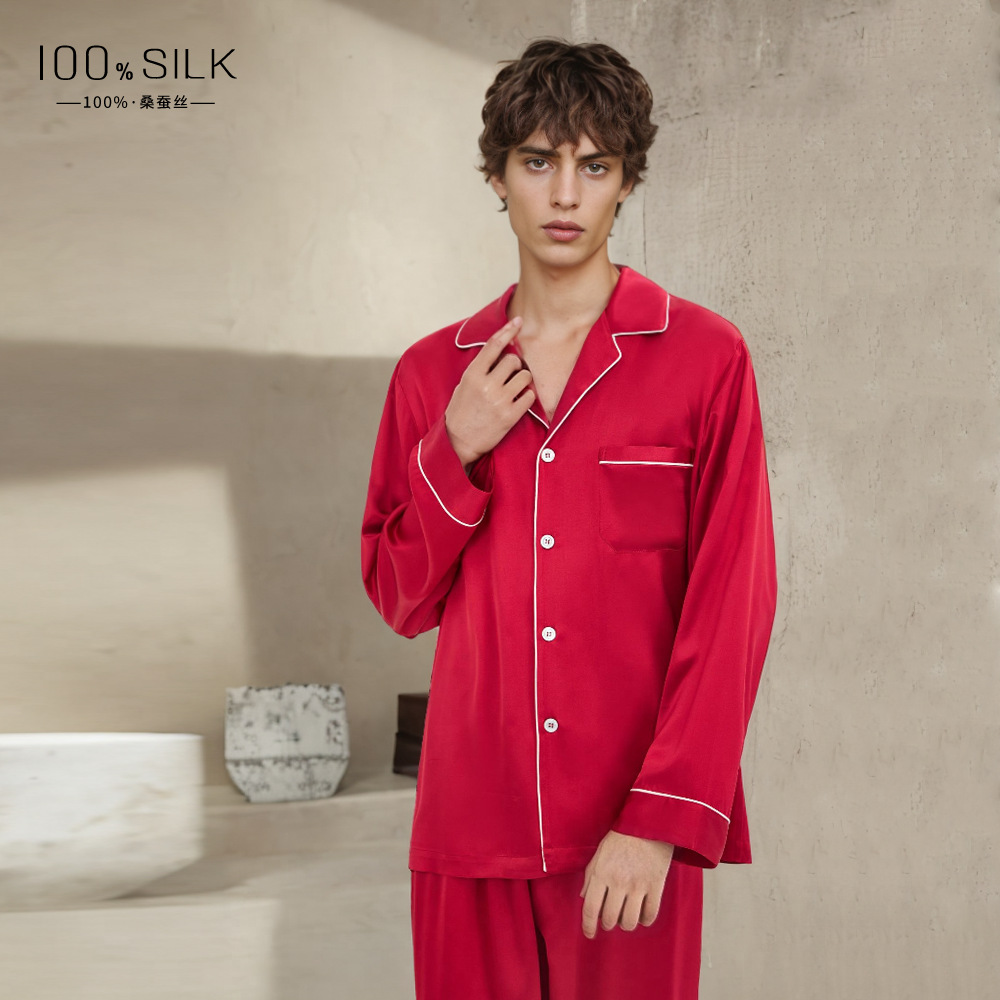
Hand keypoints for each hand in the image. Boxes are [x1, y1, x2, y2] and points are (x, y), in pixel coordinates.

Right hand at [444, 316, 534, 464]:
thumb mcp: (463, 385)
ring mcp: (499, 401)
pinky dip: (527, 397)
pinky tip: (519, 401)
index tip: (518, 322)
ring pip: (525, 376)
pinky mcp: (510, 416)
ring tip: (514, 389)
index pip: (493, 345)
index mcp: (472, 375)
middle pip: (514, 360)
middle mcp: (486, 385)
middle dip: (515, 365)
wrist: (458, 442)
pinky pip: (530, 396)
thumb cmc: (461, 412)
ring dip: (523, 380)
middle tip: (510, 375)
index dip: (507, 331)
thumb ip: (481, 369)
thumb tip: (501, 350)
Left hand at [579, 830, 673, 938]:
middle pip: (610, 919)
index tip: (589, 934)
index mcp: (601, 873)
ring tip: (626, 916)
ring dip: (626, 923)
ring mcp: (638, 885)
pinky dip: (645, 919)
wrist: (649, 823)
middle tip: (610, 920)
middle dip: (608, 924)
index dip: (588, 926)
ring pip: (630, 922)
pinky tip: (642, 914)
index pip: (590, 908)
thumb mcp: (599, 852)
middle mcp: (618, 882)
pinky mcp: (656, 886)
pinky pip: (650, 915)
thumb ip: (590, 876)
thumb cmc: (621, 836)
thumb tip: (584, 897)